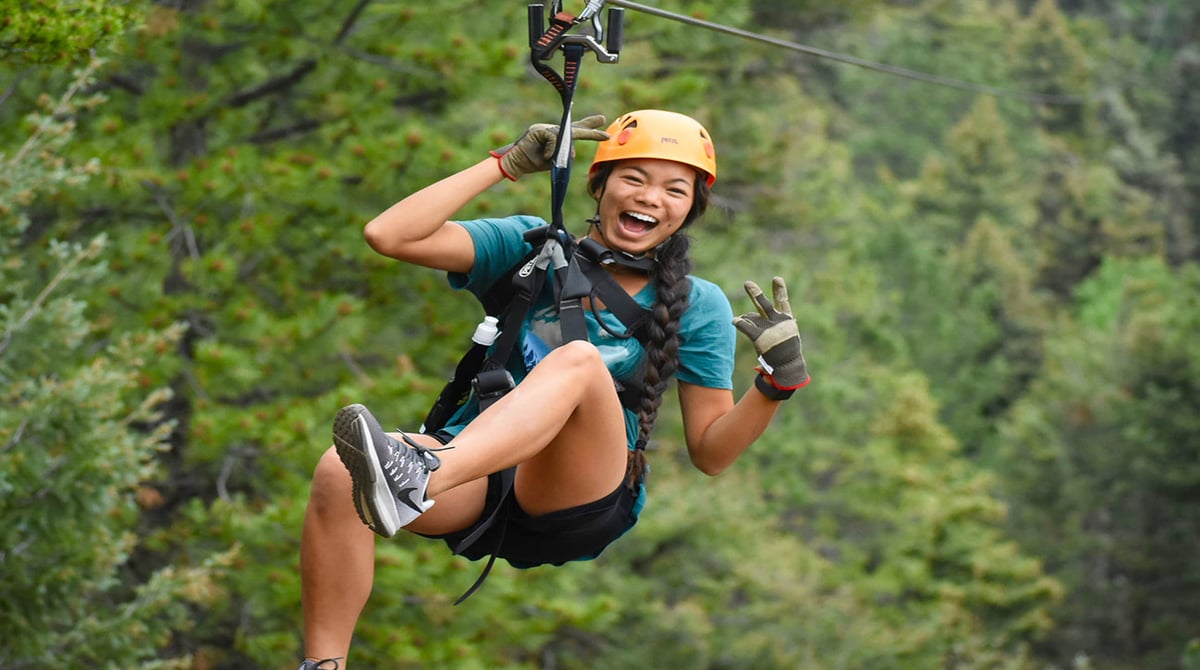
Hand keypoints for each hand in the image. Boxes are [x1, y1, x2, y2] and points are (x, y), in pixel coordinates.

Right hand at [490, 115, 608, 180]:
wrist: (515, 163)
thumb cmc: (533, 163)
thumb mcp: (553, 161)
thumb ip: (563, 156)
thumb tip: (573, 153)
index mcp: (558, 138)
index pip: (576, 130)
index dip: (590, 126)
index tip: (603, 123)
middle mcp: (553, 130)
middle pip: (574, 128)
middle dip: (590, 129)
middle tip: (603, 121)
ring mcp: (545, 128)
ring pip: (564, 135)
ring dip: (563, 149)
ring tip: (551, 158)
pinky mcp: (538, 130)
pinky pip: (553, 138)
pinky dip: (551, 149)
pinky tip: (546, 156)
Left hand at [733, 276, 809, 389]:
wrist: (788, 367)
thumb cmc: (786, 351)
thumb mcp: (784, 335)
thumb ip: (770, 323)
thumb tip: (752, 317)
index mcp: (786, 320)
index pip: (783, 302)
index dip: (780, 290)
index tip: (777, 278)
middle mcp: (777, 322)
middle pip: (765, 304)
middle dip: (756, 293)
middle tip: (747, 283)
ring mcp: (769, 329)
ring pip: (754, 314)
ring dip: (747, 309)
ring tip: (744, 297)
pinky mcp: (760, 338)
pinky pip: (747, 327)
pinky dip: (740, 323)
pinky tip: (734, 320)